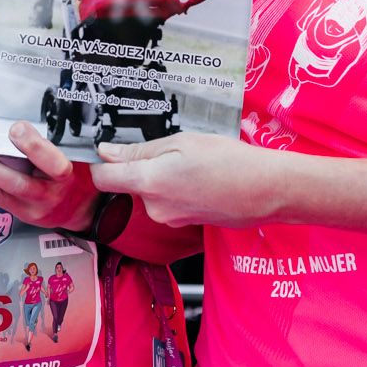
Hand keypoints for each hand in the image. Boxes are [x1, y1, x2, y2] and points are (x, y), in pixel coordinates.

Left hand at [0, 119, 98, 231]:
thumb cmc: (79, 172)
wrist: (81, 211)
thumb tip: (26, 92)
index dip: (41, 145)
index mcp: (74, 167)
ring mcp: (36, 200)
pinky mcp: (19, 209)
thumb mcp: (79, 151)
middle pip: (45, 167)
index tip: (21, 124)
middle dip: (28, 149)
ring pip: (12, 185)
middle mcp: (56, 186)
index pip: (62, 154)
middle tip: (10, 129)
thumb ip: (61, 129)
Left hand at [92, 132, 283, 229]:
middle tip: (171, 147)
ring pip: (150, 191)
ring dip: (162, 175)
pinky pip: (169, 200)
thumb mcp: (182, 143)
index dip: (100, 162)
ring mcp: (170, 218)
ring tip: (192, 160)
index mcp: (149, 182)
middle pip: (129, 183)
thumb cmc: (229, 161)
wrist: (267, 190)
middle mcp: (154, 207)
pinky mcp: (184, 223)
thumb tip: (106, 152)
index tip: (106, 148)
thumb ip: (140, 151)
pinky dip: (177, 187)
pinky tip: (200, 176)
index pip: (103, 178)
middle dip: (141, 165)